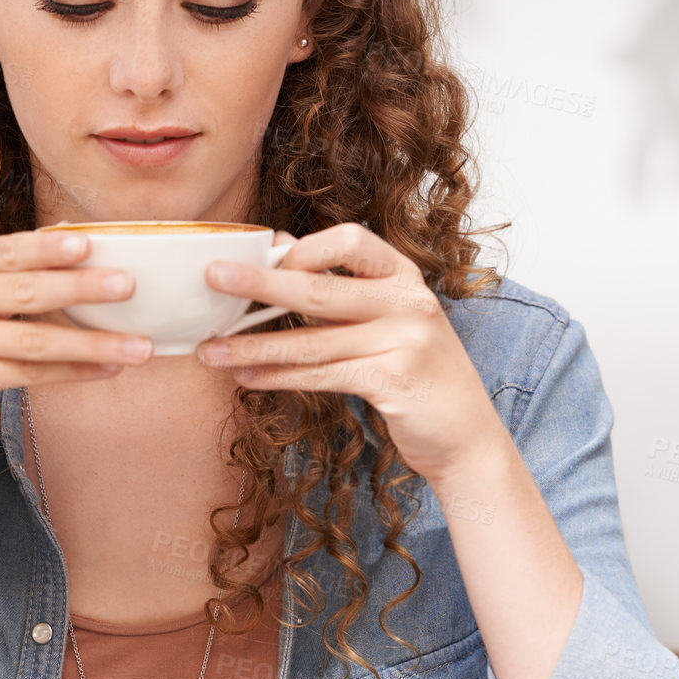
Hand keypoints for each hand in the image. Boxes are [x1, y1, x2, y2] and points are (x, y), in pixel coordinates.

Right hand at [0, 228, 151, 458]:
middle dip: (85, 287)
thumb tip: (59, 272)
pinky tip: (102, 372)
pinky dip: (68, 372)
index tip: (99, 243)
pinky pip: (23, 375)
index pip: (9, 250)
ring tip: (140, 345)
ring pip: (34, 336)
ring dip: (93, 342)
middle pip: (27, 288)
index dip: (55, 248)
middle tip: (133, 285)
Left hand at [194, 221, 505, 485]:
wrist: (466, 437)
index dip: (303, 248)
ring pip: (312, 341)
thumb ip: (344, 291)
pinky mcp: (393, 381)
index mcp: (405, 277)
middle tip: (212, 278)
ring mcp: (404, 341)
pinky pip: (320, 376)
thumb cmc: (418, 376)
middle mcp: (409, 302)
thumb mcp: (390, 322)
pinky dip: (278, 378)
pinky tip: (247, 378)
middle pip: (320, 289)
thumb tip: (281, 252)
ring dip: (254, 346)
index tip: (264, 257)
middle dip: (259, 284)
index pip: (350, 241)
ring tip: (212, 350)